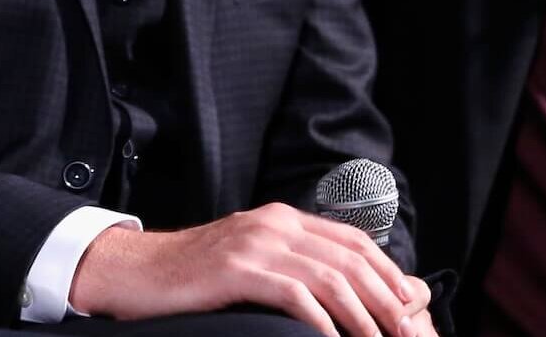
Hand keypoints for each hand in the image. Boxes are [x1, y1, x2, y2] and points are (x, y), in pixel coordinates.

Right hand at [68, 203, 425, 336]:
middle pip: (348, 257)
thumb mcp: (250, 261)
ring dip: (360, 313)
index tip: (408, 302)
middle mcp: (274, 224)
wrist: (136, 271)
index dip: (386, 270)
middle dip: (384, 296)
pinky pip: (293, 292)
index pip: (351, 239)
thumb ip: (291, 266)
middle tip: (404, 329)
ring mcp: (255, 244)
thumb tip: (338, 295)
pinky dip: (319, 318)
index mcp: (282, 219)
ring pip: (328, 275)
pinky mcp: (236, 269)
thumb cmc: (192, 277)